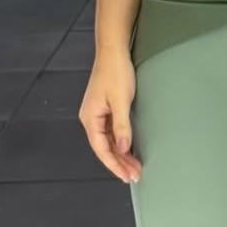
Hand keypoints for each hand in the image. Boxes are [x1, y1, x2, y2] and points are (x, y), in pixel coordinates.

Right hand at [79, 53, 141, 184]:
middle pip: (104, 148)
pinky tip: (129, 151)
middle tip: (135, 175)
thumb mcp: (121, 101)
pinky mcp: (105, 110)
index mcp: (90, 118)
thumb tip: (122, 148)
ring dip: (121, 155)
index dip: (115, 164)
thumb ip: (121, 126)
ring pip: (108, 142)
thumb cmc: (115, 72)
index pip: (101, 149)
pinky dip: (121, 143)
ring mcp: (97, 114)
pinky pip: (111, 133)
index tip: (127, 175)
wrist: (113, 51)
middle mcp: (91, 118)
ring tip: (135, 167)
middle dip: (119, 163)